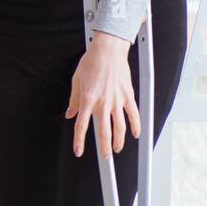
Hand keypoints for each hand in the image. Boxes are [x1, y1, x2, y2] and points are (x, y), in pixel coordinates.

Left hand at [65, 30, 138, 158]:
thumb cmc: (91, 62)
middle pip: (104, 132)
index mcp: (88, 100)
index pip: (82, 126)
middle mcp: (103, 103)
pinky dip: (136, 125)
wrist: (108, 49)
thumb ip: (74, 100)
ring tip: (117, 148)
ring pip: (120, 127)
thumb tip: (70, 113)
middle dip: (104, 148)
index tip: (79, 151)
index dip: (79, 142)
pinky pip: (133, 114)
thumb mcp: (76, 81)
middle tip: (105, 156)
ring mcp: (117, 100)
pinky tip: (135, 134)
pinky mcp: (127, 95)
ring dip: (119, 141)